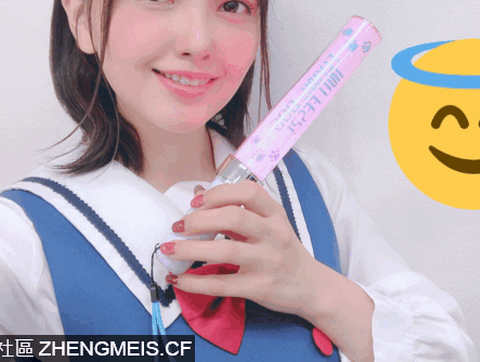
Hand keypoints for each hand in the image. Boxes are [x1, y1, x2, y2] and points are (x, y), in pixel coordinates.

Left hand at [161, 181, 325, 318]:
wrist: (310, 286)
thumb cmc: (283, 250)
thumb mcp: (268, 225)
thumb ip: (236, 210)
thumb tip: (197, 194)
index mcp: (275, 213)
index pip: (249, 192)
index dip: (219, 193)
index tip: (195, 201)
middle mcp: (274, 234)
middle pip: (235, 218)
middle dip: (200, 219)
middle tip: (178, 225)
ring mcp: (269, 261)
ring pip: (226, 251)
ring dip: (191, 249)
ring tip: (169, 249)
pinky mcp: (260, 287)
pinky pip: (223, 284)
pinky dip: (197, 282)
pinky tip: (179, 280)